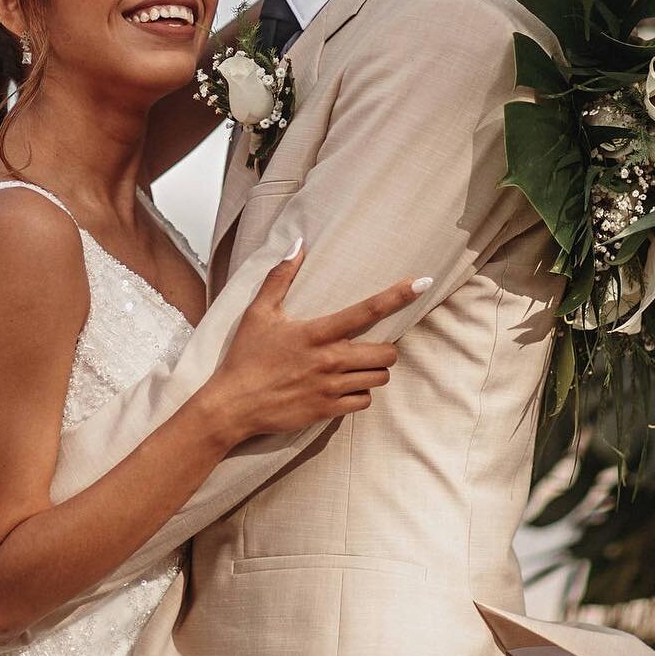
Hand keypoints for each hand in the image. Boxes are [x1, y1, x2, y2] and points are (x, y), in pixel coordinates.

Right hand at [207, 243, 424, 443]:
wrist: (233, 405)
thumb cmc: (246, 356)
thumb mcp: (259, 312)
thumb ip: (280, 277)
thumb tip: (297, 244)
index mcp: (317, 333)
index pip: (367, 310)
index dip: (397, 295)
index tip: (421, 284)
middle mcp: (330, 360)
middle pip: (386, 353)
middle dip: (385, 349)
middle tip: (370, 346)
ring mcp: (331, 388)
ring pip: (379, 378)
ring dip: (374, 371)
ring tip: (357, 366)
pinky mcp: (328, 411)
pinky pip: (364, 402)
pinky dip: (360, 394)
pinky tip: (344, 387)